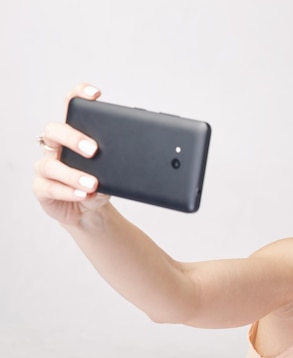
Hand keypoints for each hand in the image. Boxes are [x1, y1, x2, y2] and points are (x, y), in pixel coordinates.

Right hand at [32, 83, 110, 225]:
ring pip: (51, 164)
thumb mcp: (113, 171)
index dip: (79, 95)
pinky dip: (68, 191)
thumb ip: (119, 161)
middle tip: (94, 150)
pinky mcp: (42, 188)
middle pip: (54, 130)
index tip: (95, 95)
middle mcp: (56, 146)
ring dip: (73, 174)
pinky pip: (50, 187)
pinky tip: (83, 194)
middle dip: (74, 138)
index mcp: (74, 134)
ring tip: (92, 183)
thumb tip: (133, 159)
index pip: (71, 106)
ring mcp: (46, 167)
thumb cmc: (100, 184)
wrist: (90, 211)